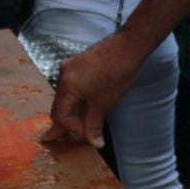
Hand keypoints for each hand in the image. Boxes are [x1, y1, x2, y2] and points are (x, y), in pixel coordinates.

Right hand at [45, 34, 142, 150]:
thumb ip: (94, 124)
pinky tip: (87, 106)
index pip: (60, 115)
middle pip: (61, 105)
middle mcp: (64, 74)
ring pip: (68, 95)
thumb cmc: (117, 73)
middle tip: (65, 138)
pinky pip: (74, 85)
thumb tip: (94, 143)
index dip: (72, 129)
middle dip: (68, 121)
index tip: (86, 136)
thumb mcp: (104, 103)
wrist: (129, 45)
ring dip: (74, 110)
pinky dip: (79, 98)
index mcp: (67, 86)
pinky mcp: (80, 62)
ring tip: (80, 124)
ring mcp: (71, 66)